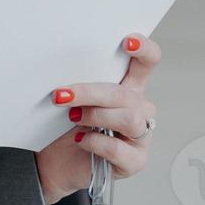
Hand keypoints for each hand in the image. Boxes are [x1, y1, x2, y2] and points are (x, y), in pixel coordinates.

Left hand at [35, 33, 160, 204]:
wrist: (57, 162)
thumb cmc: (67, 126)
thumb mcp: (75, 99)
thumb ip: (83, 82)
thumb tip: (69, 66)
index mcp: (130, 87)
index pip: (148, 62)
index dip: (144, 49)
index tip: (127, 42)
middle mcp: (139, 109)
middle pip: (125, 94)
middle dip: (90, 93)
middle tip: (61, 95)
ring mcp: (141, 135)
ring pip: (128, 118)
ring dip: (95, 116)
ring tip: (74, 119)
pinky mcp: (134, 161)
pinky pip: (118, 148)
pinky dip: (95, 142)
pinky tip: (81, 140)